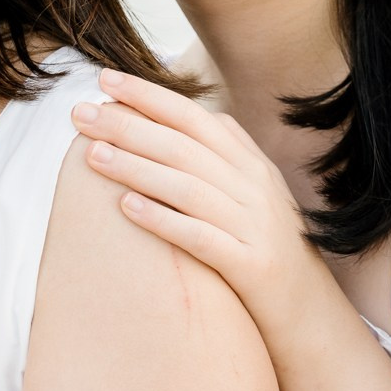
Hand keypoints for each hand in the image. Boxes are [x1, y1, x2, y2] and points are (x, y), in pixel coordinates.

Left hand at [70, 69, 323, 333]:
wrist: (310, 312)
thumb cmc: (267, 249)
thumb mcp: (258, 193)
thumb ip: (233, 154)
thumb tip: (207, 114)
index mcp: (250, 164)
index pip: (194, 117)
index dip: (149, 95)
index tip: (104, 78)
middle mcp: (253, 187)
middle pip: (183, 146)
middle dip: (129, 125)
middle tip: (79, 114)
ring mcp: (254, 225)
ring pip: (188, 187)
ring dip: (137, 168)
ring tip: (93, 155)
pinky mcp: (251, 265)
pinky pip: (201, 237)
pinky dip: (162, 220)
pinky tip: (126, 208)